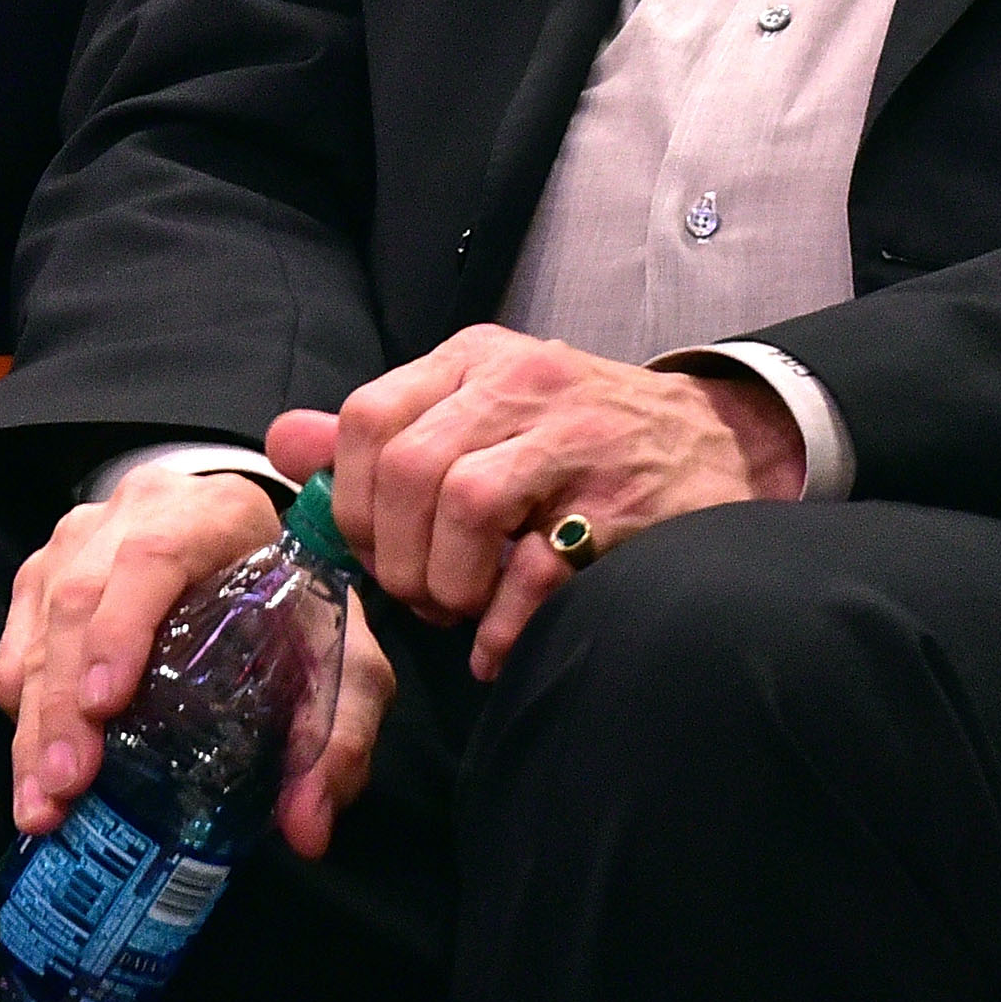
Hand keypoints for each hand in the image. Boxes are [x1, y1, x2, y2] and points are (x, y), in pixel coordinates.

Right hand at [0, 463, 395, 862]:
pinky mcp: (41, 577)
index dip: (123, 626)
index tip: (108, 703)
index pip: (155, 555)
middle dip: (66, 702)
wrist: (252, 550)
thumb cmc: (294, 603)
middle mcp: (138, 513)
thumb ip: (343, 730)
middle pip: (79, 599)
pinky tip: (36, 772)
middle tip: (67, 787)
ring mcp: (78, 541)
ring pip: (38, 628)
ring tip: (45, 802)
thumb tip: (308, 827)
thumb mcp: (341, 652)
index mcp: (216, 514)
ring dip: (36, 722)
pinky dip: (23, 713)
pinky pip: (14, 645)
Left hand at [267, 326, 805, 684]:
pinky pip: (534, 568)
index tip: (371, 545)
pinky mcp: (622, 501)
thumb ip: (383, 430)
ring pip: (465, 503)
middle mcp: (526, 384)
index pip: (369, 414)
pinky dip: (500, 623)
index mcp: (479, 360)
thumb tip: (283, 440)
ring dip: (446, 583)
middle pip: (410, 467)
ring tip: (462, 610)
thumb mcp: (481, 408)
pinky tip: (497, 641)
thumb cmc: (579, 437)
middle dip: (395, 555)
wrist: (717, 443)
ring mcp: (579, 438)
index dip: (349, 498)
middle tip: (418, 592)